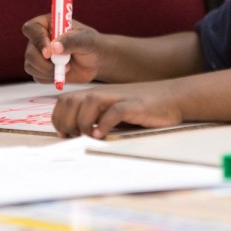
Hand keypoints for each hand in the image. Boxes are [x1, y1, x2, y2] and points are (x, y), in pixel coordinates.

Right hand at [22, 15, 104, 84]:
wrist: (95, 61)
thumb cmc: (90, 43)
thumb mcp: (85, 39)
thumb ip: (71, 41)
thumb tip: (54, 47)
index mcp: (47, 24)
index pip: (31, 29)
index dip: (38, 40)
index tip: (49, 52)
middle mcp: (39, 39)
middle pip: (30, 52)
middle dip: (44, 63)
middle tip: (64, 65)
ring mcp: (38, 55)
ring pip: (30, 66)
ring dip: (48, 71)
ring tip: (68, 68)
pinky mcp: (41, 69)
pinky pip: (37, 76)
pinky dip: (49, 78)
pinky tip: (63, 74)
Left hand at [51, 81, 182, 138]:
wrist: (172, 97)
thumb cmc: (141, 108)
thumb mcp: (113, 111)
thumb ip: (96, 118)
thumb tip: (76, 135)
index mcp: (96, 95)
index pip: (65, 101)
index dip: (58, 117)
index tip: (62, 134)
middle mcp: (103, 94)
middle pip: (72, 100)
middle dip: (66, 121)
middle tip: (73, 137)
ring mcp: (119, 97)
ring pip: (89, 102)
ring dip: (82, 121)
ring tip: (86, 136)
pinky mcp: (135, 105)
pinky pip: (115, 111)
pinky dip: (104, 123)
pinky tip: (101, 135)